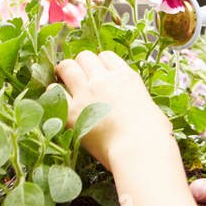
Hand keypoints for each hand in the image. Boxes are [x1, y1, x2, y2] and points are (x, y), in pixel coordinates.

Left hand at [54, 49, 173, 170]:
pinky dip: (53, 94)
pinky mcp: (71, 111)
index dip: (100, 64)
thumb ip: (136, 101)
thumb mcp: (150, 108)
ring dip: (64, 74)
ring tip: (64, 85)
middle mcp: (104, 79)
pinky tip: (58, 103)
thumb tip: (133, 107)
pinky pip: (53, 91)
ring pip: (67, 66)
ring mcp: (86, 93)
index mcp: (126, 77)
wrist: (138, 149)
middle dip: (81, 66)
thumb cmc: (153, 135)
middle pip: (84, 57)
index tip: (99, 75)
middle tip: (79, 79)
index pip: (106, 56)